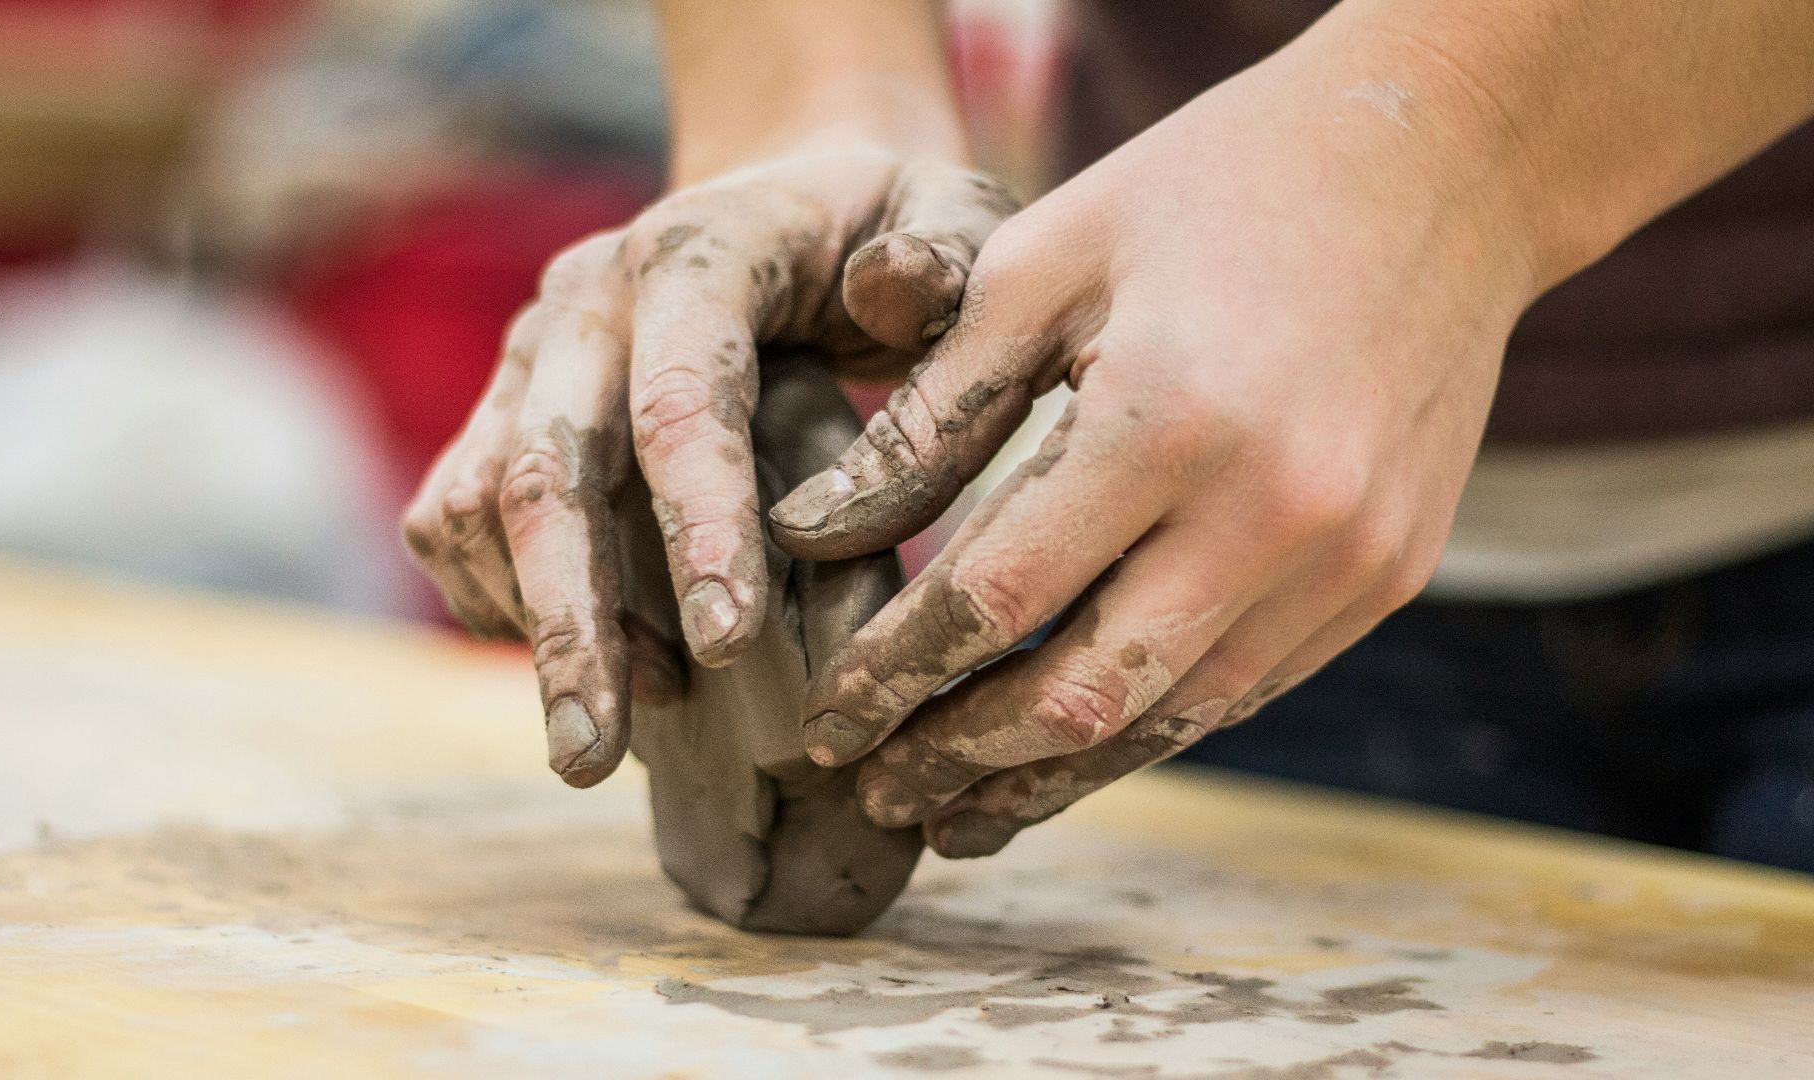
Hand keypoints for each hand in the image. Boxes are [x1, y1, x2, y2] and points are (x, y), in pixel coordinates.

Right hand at [402, 147, 1017, 786]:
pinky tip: (587, 666)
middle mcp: (587, 302)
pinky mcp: (502, 408)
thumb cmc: (890, 228)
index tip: (730, 650)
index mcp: (698, 254)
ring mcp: (530, 356)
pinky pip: (456, 518)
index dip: (698, 527)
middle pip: (545, 469)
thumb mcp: (952, 212)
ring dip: (534, 626)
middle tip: (591, 758)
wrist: (791, 197)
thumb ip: (944, 255)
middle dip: (571, 623)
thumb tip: (887, 293)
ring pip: (478, 504)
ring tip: (609, 735)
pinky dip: (500, 605)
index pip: (681, 399)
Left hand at [769, 60, 1541, 855]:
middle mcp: (1274, 511)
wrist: (1445, 160)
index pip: (994, 596)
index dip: (893, 675)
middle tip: (875, 792)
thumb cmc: (1215, 188)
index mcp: (1168, 416)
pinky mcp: (1390, 574)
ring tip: (959, 814)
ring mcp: (1349, 557)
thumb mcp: (1045, 260)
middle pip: (1081, 694)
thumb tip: (814, 535)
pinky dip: (1149, 725)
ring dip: (1053, 777)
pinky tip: (1077, 746)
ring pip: (1171, 719)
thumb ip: (931, 411)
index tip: (823, 720)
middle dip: (960, 759)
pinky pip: (1248, 686)